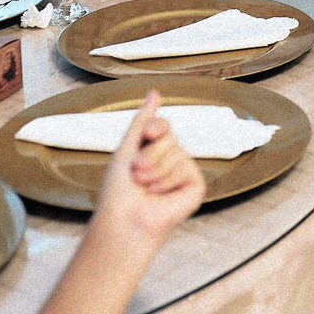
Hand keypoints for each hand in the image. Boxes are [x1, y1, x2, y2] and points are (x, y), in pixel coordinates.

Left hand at [89, 90, 205, 250]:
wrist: (123, 222)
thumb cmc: (118, 191)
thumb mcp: (126, 149)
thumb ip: (142, 121)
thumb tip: (154, 92)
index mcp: (152, 150)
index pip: (163, 125)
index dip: (156, 127)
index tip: (147, 135)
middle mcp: (170, 159)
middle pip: (169, 138)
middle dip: (149, 154)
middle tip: (136, 173)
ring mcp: (183, 172)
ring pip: (178, 152)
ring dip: (155, 170)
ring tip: (144, 187)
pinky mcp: (195, 185)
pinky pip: (186, 168)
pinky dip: (168, 181)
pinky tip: (159, 195)